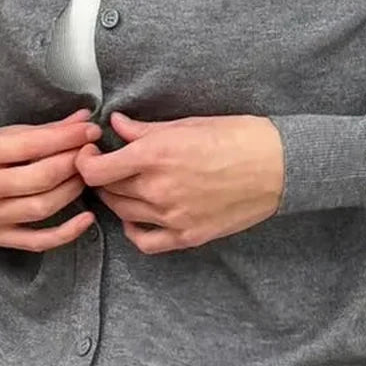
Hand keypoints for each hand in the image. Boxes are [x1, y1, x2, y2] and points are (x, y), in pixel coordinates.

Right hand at [0, 108, 100, 250]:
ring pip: (41, 208)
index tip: (89, 130)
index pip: (28, 145)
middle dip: (72, 163)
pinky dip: (66, 233)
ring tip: (85, 175)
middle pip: (38, 178)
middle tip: (91, 152)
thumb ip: (40, 130)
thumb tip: (82, 120)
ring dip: (72, 190)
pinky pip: (37, 241)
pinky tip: (86, 218)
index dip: (65, 137)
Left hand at [74, 112, 283, 253]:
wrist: (280, 166)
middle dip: (101, 177)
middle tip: (108, 166)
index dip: (85, 161)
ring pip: (122, 213)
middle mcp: (158, 189)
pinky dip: (134, 231)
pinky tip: (138, 217)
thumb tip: (116, 125)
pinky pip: (145, 242)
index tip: (90, 153)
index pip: (96, 169)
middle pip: (107, 191)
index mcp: (156, 156)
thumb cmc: (238, 136)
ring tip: (124, 185)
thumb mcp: (188, 123)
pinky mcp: (188, 235)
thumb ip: (145, 130)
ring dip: (116, 199)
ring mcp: (173, 216)